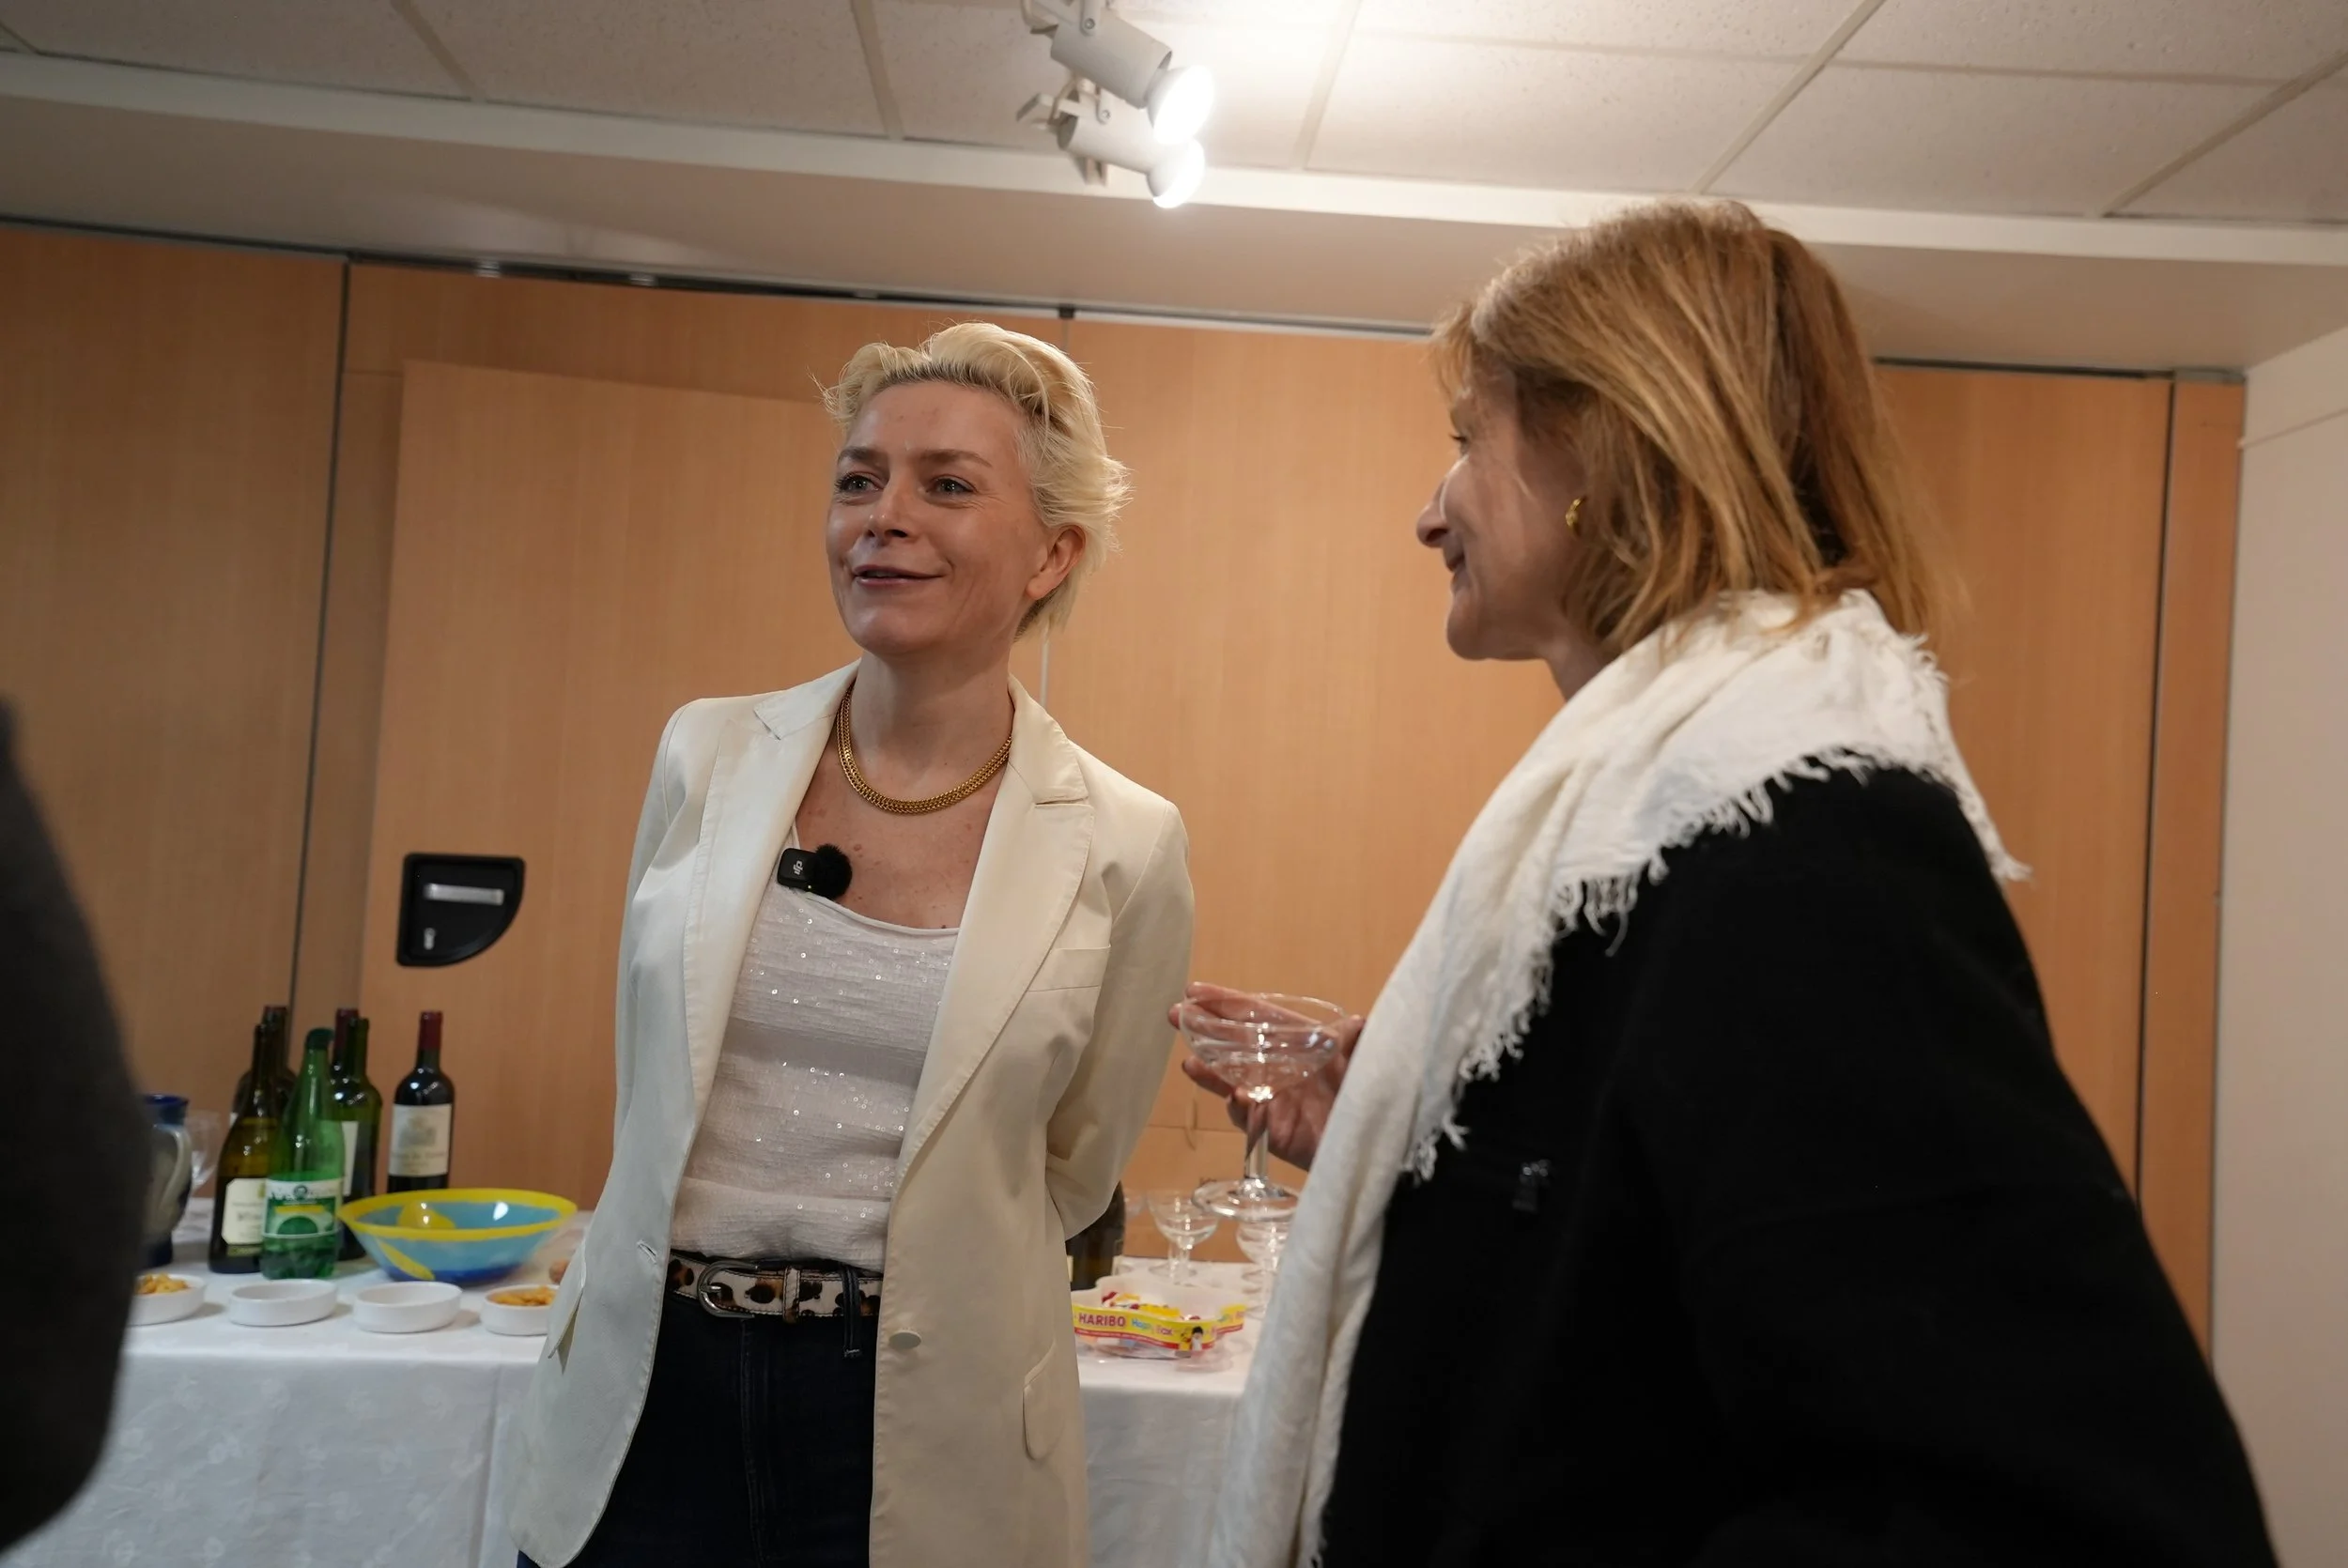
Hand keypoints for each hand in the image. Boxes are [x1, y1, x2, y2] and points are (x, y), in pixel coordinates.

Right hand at [1170, 982, 1363, 1172]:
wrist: (1375, 1141)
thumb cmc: (1370, 1092)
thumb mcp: (1367, 1061)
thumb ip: (1359, 1043)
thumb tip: (1360, 1023)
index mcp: (1296, 1041)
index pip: (1254, 1015)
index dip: (1225, 1003)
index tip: (1194, 991)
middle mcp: (1277, 1065)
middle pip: (1233, 1043)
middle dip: (1203, 1030)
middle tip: (1175, 1016)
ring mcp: (1271, 1097)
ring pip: (1231, 1080)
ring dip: (1211, 1072)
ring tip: (1190, 1064)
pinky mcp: (1271, 1129)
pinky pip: (1249, 1118)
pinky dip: (1240, 1108)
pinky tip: (1236, 1098)